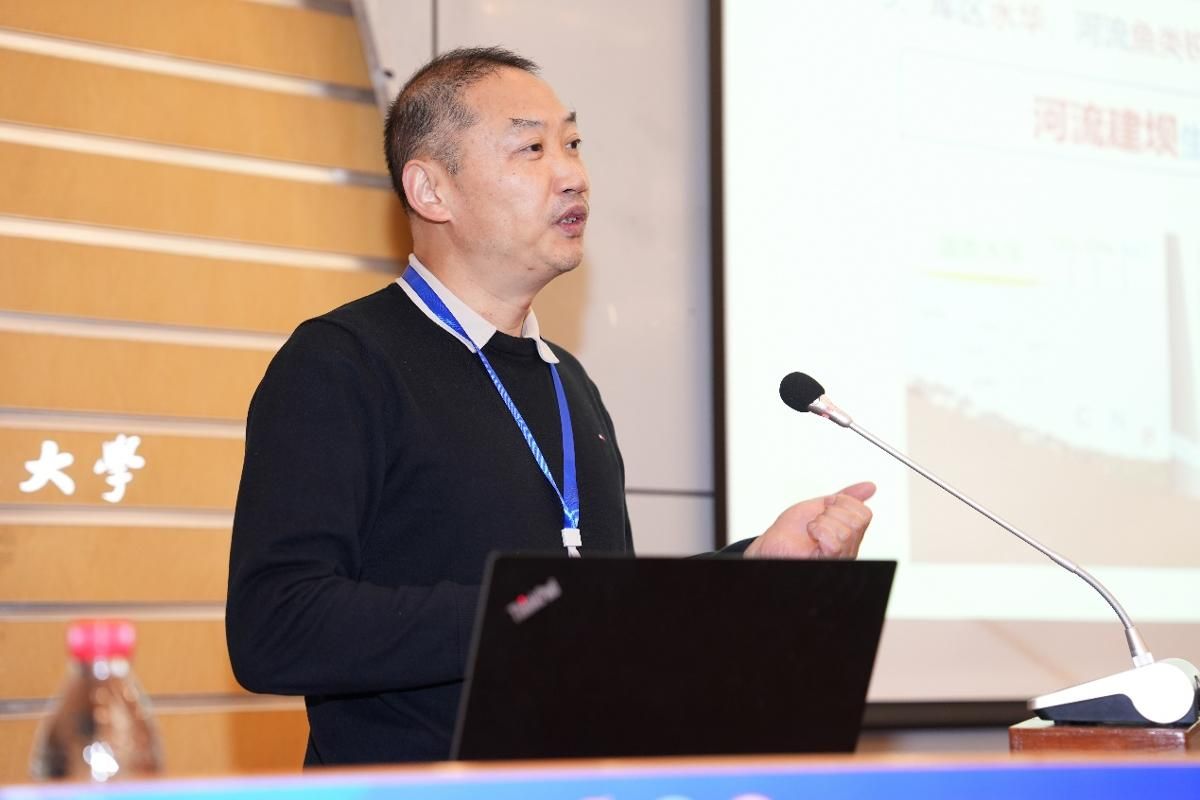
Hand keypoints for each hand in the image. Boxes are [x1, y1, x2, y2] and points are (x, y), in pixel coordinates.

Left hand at [743, 482, 875, 559]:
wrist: (770, 546)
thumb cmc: (791, 532)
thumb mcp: (820, 507)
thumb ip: (846, 498)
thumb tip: (869, 487)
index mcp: (850, 535)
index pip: (865, 514)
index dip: (843, 502)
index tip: (825, 507)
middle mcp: (848, 548)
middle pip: (858, 521)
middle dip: (832, 512)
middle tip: (817, 519)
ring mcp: (839, 556)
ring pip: (847, 531)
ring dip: (822, 522)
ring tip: (812, 530)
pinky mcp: (827, 561)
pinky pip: (835, 544)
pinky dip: (819, 531)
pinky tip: (811, 535)